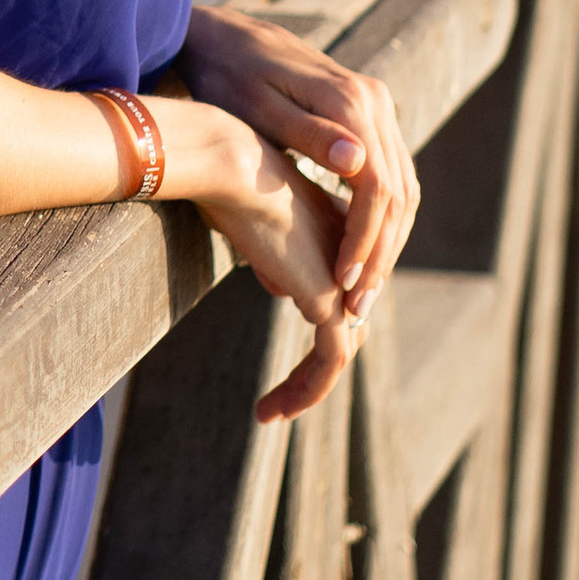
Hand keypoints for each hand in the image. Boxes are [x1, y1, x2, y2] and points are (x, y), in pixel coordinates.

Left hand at [177, 3, 419, 320]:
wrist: (223, 37)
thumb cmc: (227, 76)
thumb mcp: (257, 109)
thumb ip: (308, 136)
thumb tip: (358, 163)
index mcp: (350, 101)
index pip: (378, 188)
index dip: (365, 242)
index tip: (343, 286)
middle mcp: (374, 101)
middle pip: (399, 193)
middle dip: (381, 254)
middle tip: (358, 307)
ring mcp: (376, 106)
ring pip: (403, 188)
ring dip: (388, 243)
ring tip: (362, 291)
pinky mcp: (368, 115)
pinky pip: (392, 175)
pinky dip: (384, 219)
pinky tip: (364, 252)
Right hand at [190, 115, 361, 422]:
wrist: (235, 167)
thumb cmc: (230, 181)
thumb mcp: (254, 218)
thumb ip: (273, 249)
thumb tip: (279, 285)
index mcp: (339, 235)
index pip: (338, 294)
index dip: (318, 325)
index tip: (286, 352)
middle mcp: (348, 262)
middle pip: (342, 327)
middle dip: (314, 367)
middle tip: (283, 396)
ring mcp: (344, 284)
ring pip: (337, 351)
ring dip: (306, 387)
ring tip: (269, 412)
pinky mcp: (330, 303)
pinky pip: (329, 362)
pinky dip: (305, 390)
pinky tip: (267, 411)